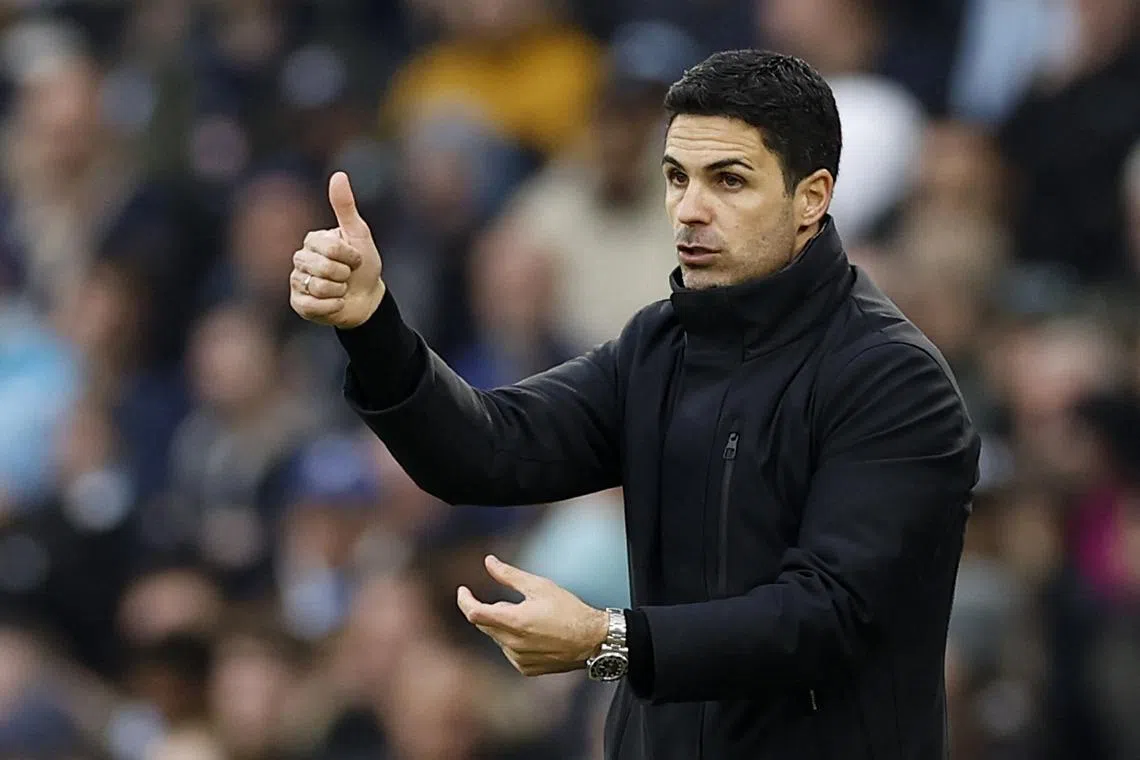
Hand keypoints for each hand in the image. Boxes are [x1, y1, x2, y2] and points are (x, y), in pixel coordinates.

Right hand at [290, 171, 385, 328]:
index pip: (331, 248)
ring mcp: (297, 281)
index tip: (356, 259)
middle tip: (348, 276)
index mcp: (313, 240)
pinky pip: (312, 306)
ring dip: (339, 291)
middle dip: (344, 274)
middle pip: (323, 268)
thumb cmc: (364, 265)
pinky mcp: (298, 303)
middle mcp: (300, 259)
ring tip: (341, 289)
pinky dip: (332, 307)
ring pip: (319, 288)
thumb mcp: (358, 234)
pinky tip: (336, 303)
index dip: (350, 257)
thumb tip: (338, 174)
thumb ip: (345, 206)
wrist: (367, 298)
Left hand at [457, 555, 607, 676]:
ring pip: (498, 638)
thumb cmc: (568, 609)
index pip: (475, 614)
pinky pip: (510, 651)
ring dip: (504, 625)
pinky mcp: (526, 668)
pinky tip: (536, 634)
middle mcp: (513, 644)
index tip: (463, 590)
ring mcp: (518, 659)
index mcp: (514, 622)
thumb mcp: (539, 586)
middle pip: (485, 625)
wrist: (591, 640)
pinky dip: (514, 640)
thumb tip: (488, 562)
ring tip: (533, 619)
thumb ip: (509, 575)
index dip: (465, 601)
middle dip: (491, 611)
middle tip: (512, 602)